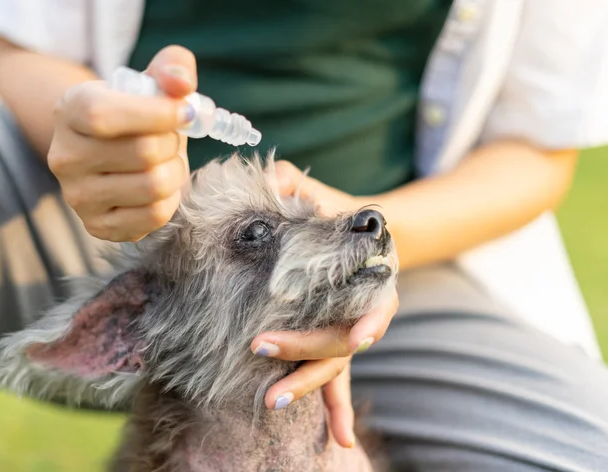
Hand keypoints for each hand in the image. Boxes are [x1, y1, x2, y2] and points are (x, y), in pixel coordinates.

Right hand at [48, 46, 197, 241]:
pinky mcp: (98, 226)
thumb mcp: (150, 81)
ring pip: (153, 187)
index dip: (156, 114)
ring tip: (168, 161)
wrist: (111, 153)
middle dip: (173, 143)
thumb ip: (172, 68)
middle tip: (172, 138)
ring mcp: (78, 196)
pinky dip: (171, 200)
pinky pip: (153, 216)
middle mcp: (65, 157)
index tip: (184, 111)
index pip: (104, 116)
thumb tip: (181, 84)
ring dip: (176, 172)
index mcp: (70, 111)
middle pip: (142, 153)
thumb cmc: (136, 114)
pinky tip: (162, 187)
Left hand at [251, 161, 399, 447]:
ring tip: (273, 401)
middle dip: (305, 348)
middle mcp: (363, 305)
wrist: (350, 227)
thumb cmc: (329, 209)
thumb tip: (278, 182)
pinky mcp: (332, 343)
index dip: (371, 321)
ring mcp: (348, 328)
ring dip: (307, 385)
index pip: (376, 300)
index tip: (360, 340)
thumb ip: (295, 184)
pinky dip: (337, 406)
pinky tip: (342, 438)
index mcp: (368, 270)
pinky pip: (336, 379)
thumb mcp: (313, 189)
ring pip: (333, 365)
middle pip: (341, 338)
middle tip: (260, 346)